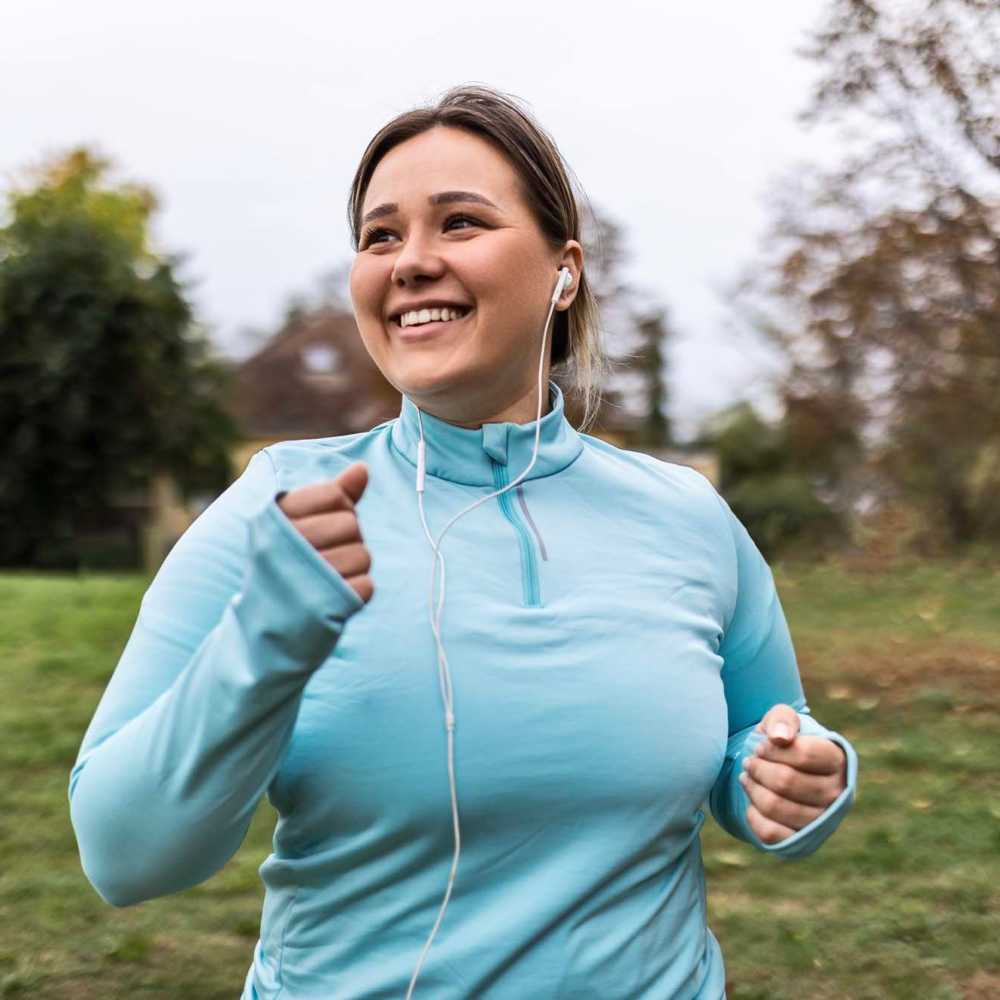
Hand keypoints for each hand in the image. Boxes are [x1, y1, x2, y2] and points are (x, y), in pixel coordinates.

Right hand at [276, 461, 373, 603]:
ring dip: (353, 568)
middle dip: (347, 539)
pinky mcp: (321, 607)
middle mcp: (284, 544)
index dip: (339, 509)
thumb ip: (333, 494)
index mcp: (275, 517)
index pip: (335, 495)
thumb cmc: (287, 564)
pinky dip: (356, 592)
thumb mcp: (300, 522)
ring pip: (363, 555)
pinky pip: (366, 586)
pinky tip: (333, 597)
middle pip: (351, 524)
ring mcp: (302, 576)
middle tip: (323, 556)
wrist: (264, 625)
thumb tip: (363, 469)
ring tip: (328, 578)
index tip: (320, 526)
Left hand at [739, 703, 846, 844]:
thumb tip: (779, 737)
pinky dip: (753, 815)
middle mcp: (836, 793)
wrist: (782, 771)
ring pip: (775, 807)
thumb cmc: (784, 742)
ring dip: (752, 788)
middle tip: (748, 762)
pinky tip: (752, 800)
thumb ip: (782, 719)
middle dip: (758, 768)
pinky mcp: (803, 841)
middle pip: (786, 781)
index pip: (805, 754)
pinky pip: (770, 833)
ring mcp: (821, 820)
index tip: (760, 746)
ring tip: (747, 777)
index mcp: (837, 760)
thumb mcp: (783, 720)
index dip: (773, 749)